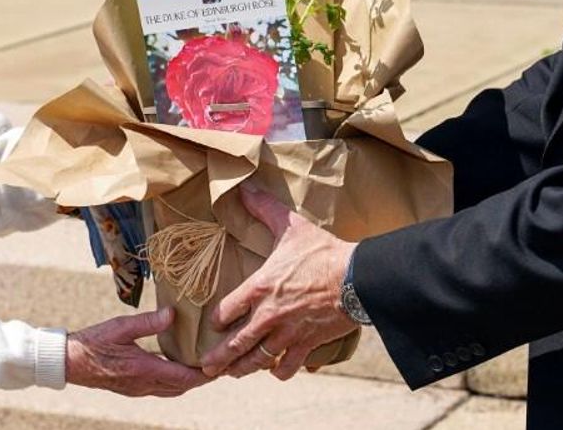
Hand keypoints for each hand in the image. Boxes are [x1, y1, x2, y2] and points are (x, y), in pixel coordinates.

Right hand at [65, 307, 209, 396]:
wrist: (69, 362)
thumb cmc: (93, 343)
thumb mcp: (121, 327)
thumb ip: (148, 322)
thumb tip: (172, 314)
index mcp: (144, 370)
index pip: (183, 378)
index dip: (204, 374)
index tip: (219, 365)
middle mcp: (143, 384)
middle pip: (181, 387)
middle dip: (201, 378)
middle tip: (217, 364)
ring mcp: (137, 389)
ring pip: (171, 390)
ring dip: (188, 381)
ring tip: (201, 366)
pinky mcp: (131, 388)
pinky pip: (160, 389)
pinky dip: (174, 381)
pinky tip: (176, 368)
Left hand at [200, 184, 357, 380]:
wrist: (356, 278)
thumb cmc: (322, 252)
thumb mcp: (291, 227)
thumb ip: (264, 209)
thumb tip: (244, 188)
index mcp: (259, 288)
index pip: (226, 311)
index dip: (218, 319)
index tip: (215, 324)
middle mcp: (268, 316)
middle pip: (235, 344)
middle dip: (219, 358)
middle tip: (205, 368)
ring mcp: (287, 333)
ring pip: (258, 359)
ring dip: (243, 368)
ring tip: (232, 373)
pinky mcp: (307, 344)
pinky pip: (288, 365)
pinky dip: (280, 370)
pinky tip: (275, 371)